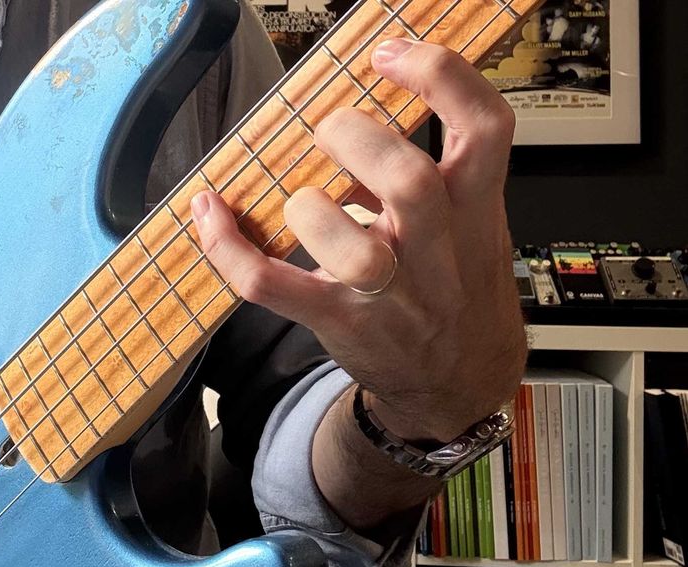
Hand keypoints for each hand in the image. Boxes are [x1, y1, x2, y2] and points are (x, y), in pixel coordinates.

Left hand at [197, 38, 525, 442]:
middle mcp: (438, 251)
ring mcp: (390, 294)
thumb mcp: (470, 224)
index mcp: (474, 209)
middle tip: (331, 129)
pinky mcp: (340, 324)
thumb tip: (363, 108)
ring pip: (352, 251)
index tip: (390, 56)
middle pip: (410, 182)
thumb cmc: (453, 291)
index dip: (441, 79)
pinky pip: (273, 286)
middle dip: (359, 141)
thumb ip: (434, 171)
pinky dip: (230, 250)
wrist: (460, 379)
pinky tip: (211, 216)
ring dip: (309, 208)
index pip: (486, 129)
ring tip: (299, 198)